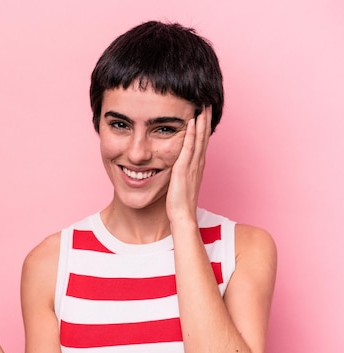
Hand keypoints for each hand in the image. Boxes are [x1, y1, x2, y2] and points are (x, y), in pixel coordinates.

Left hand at [166, 106, 211, 223]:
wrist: (182, 216)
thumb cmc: (180, 203)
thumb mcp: (182, 183)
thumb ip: (182, 172)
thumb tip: (178, 167)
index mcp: (197, 166)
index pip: (201, 142)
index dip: (204, 127)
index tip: (204, 112)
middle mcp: (198, 163)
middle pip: (204, 137)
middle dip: (205, 119)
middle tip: (207, 103)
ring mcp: (192, 165)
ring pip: (199, 139)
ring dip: (201, 122)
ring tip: (202, 106)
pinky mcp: (184, 169)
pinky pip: (188, 148)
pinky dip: (191, 134)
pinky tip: (191, 122)